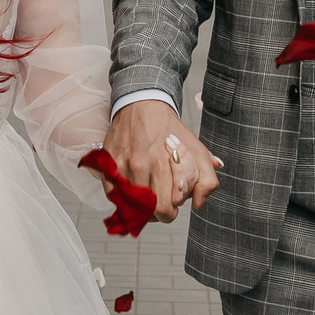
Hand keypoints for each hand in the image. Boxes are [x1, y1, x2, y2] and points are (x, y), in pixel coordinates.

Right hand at [101, 98, 217, 223]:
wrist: (142, 103)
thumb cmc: (170, 128)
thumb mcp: (196, 149)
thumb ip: (207, 178)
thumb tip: (199, 203)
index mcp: (162, 163)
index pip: (165, 208)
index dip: (171, 209)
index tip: (172, 200)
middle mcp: (139, 165)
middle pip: (147, 210)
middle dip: (157, 211)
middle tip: (161, 202)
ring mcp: (121, 165)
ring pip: (129, 204)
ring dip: (139, 206)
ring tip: (148, 196)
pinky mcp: (107, 163)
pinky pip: (112, 195)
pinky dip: (122, 198)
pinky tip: (132, 190)